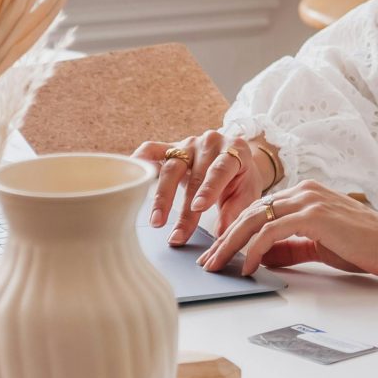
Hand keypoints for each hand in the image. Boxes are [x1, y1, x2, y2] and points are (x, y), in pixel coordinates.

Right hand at [134, 129, 276, 243]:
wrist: (237, 157)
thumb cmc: (242, 178)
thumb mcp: (247, 193)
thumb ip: (235, 211)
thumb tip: (221, 234)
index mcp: (235, 151)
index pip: (220, 169)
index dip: (209, 189)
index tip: (198, 208)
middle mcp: (211, 142)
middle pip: (193, 175)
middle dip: (183, 209)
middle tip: (177, 235)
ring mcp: (189, 143)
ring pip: (171, 167)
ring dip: (162, 196)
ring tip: (156, 222)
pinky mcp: (172, 146)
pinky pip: (152, 149)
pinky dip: (140, 160)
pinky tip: (130, 173)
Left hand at [196, 179, 377, 286]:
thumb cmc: (365, 246)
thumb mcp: (320, 246)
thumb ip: (291, 248)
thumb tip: (263, 257)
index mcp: (305, 194)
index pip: (260, 210)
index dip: (235, 232)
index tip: (219, 252)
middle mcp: (303, 191)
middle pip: (250, 213)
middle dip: (224, 239)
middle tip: (207, 262)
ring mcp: (308, 201)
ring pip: (255, 220)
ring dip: (231, 244)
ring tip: (217, 265)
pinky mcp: (313, 216)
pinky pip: (271, 232)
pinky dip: (255, 249)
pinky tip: (248, 266)